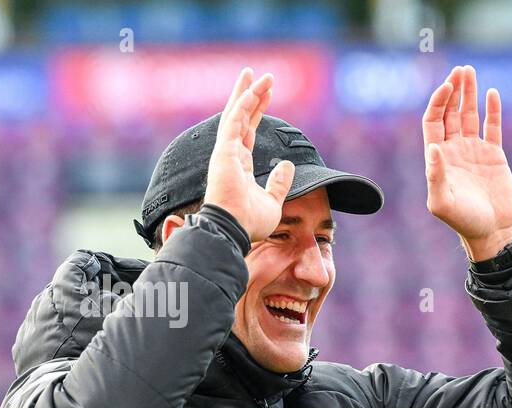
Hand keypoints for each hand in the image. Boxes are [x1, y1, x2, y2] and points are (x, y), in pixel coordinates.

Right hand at [202, 68, 294, 242]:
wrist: (235, 230)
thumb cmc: (250, 222)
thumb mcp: (272, 201)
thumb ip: (279, 183)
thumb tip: (288, 165)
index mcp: (239, 166)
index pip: (248, 131)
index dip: (257, 112)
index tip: (266, 95)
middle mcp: (230, 155)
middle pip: (240, 117)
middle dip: (250, 95)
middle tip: (258, 76)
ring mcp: (225, 152)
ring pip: (237, 114)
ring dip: (247, 93)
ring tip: (256, 74)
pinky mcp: (224, 152)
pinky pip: (235, 122)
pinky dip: (243, 105)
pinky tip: (252, 91)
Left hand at [422, 65, 511, 260]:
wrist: (492, 232)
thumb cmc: (464, 221)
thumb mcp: (443, 202)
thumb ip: (435, 175)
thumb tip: (433, 147)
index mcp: (438, 158)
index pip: (434, 121)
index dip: (438, 102)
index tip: (446, 87)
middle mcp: (454, 150)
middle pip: (450, 112)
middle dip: (453, 91)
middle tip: (460, 71)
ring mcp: (474, 151)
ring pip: (469, 115)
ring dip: (469, 94)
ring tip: (470, 72)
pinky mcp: (494, 155)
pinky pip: (493, 127)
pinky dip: (493, 111)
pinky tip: (492, 94)